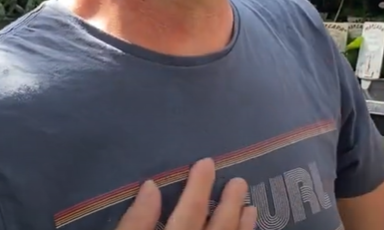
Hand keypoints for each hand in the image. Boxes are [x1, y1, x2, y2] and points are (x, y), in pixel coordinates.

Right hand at [117, 158, 256, 229]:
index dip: (198, 188)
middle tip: (239, 181)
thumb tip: (150, 186)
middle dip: (228, 205)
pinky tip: (245, 229)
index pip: (187, 214)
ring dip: (240, 227)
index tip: (206, 162)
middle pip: (215, 229)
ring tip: (249, 207)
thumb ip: (134, 222)